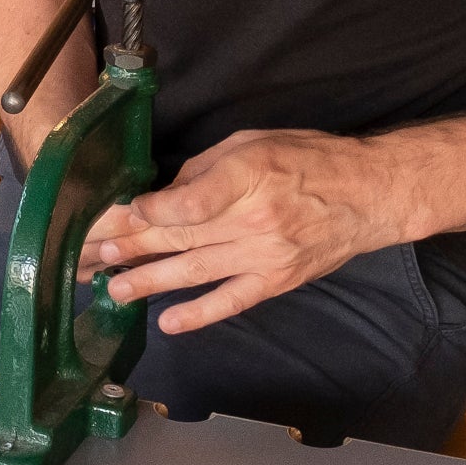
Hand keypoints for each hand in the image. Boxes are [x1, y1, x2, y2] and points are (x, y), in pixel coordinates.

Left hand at [77, 128, 403, 334]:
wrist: (369, 194)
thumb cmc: (308, 157)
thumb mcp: (252, 142)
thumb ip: (205, 169)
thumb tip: (164, 195)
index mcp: (247, 176)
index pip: (188, 202)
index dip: (149, 211)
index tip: (121, 215)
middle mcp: (254, 220)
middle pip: (181, 237)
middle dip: (133, 247)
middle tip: (96, 255)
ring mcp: (265, 256)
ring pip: (196, 272)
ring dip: (151, 281)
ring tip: (114, 289)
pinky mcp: (277, 282)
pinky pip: (231, 301)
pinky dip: (199, 314)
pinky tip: (168, 322)